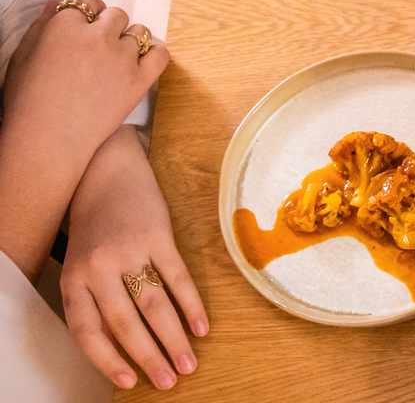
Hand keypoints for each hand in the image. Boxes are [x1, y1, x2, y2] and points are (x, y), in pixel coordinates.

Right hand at [3, 0, 166, 178]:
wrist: (45, 142)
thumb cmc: (26, 102)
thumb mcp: (21, 58)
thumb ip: (41, 26)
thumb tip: (57, 4)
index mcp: (63, 26)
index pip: (87, 2)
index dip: (87, 14)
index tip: (86, 27)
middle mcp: (96, 36)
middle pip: (116, 15)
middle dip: (108, 27)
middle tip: (98, 49)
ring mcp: (121, 57)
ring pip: (138, 32)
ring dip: (129, 41)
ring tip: (115, 61)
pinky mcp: (139, 80)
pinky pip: (160, 54)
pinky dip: (154, 54)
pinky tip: (142, 63)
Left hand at [61, 126, 207, 391]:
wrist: (106, 171)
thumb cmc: (95, 226)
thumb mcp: (82, 264)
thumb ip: (96, 300)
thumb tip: (124, 347)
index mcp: (73, 280)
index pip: (88, 331)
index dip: (108, 360)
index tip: (130, 381)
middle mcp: (98, 268)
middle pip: (125, 323)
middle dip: (150, 356)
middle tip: (171, 380)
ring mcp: (129, 251)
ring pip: (154, 304)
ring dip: (174, 338)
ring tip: (189, 362)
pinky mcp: (158, 236)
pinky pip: (177, 278)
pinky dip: (191, 306)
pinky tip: (202, 327)